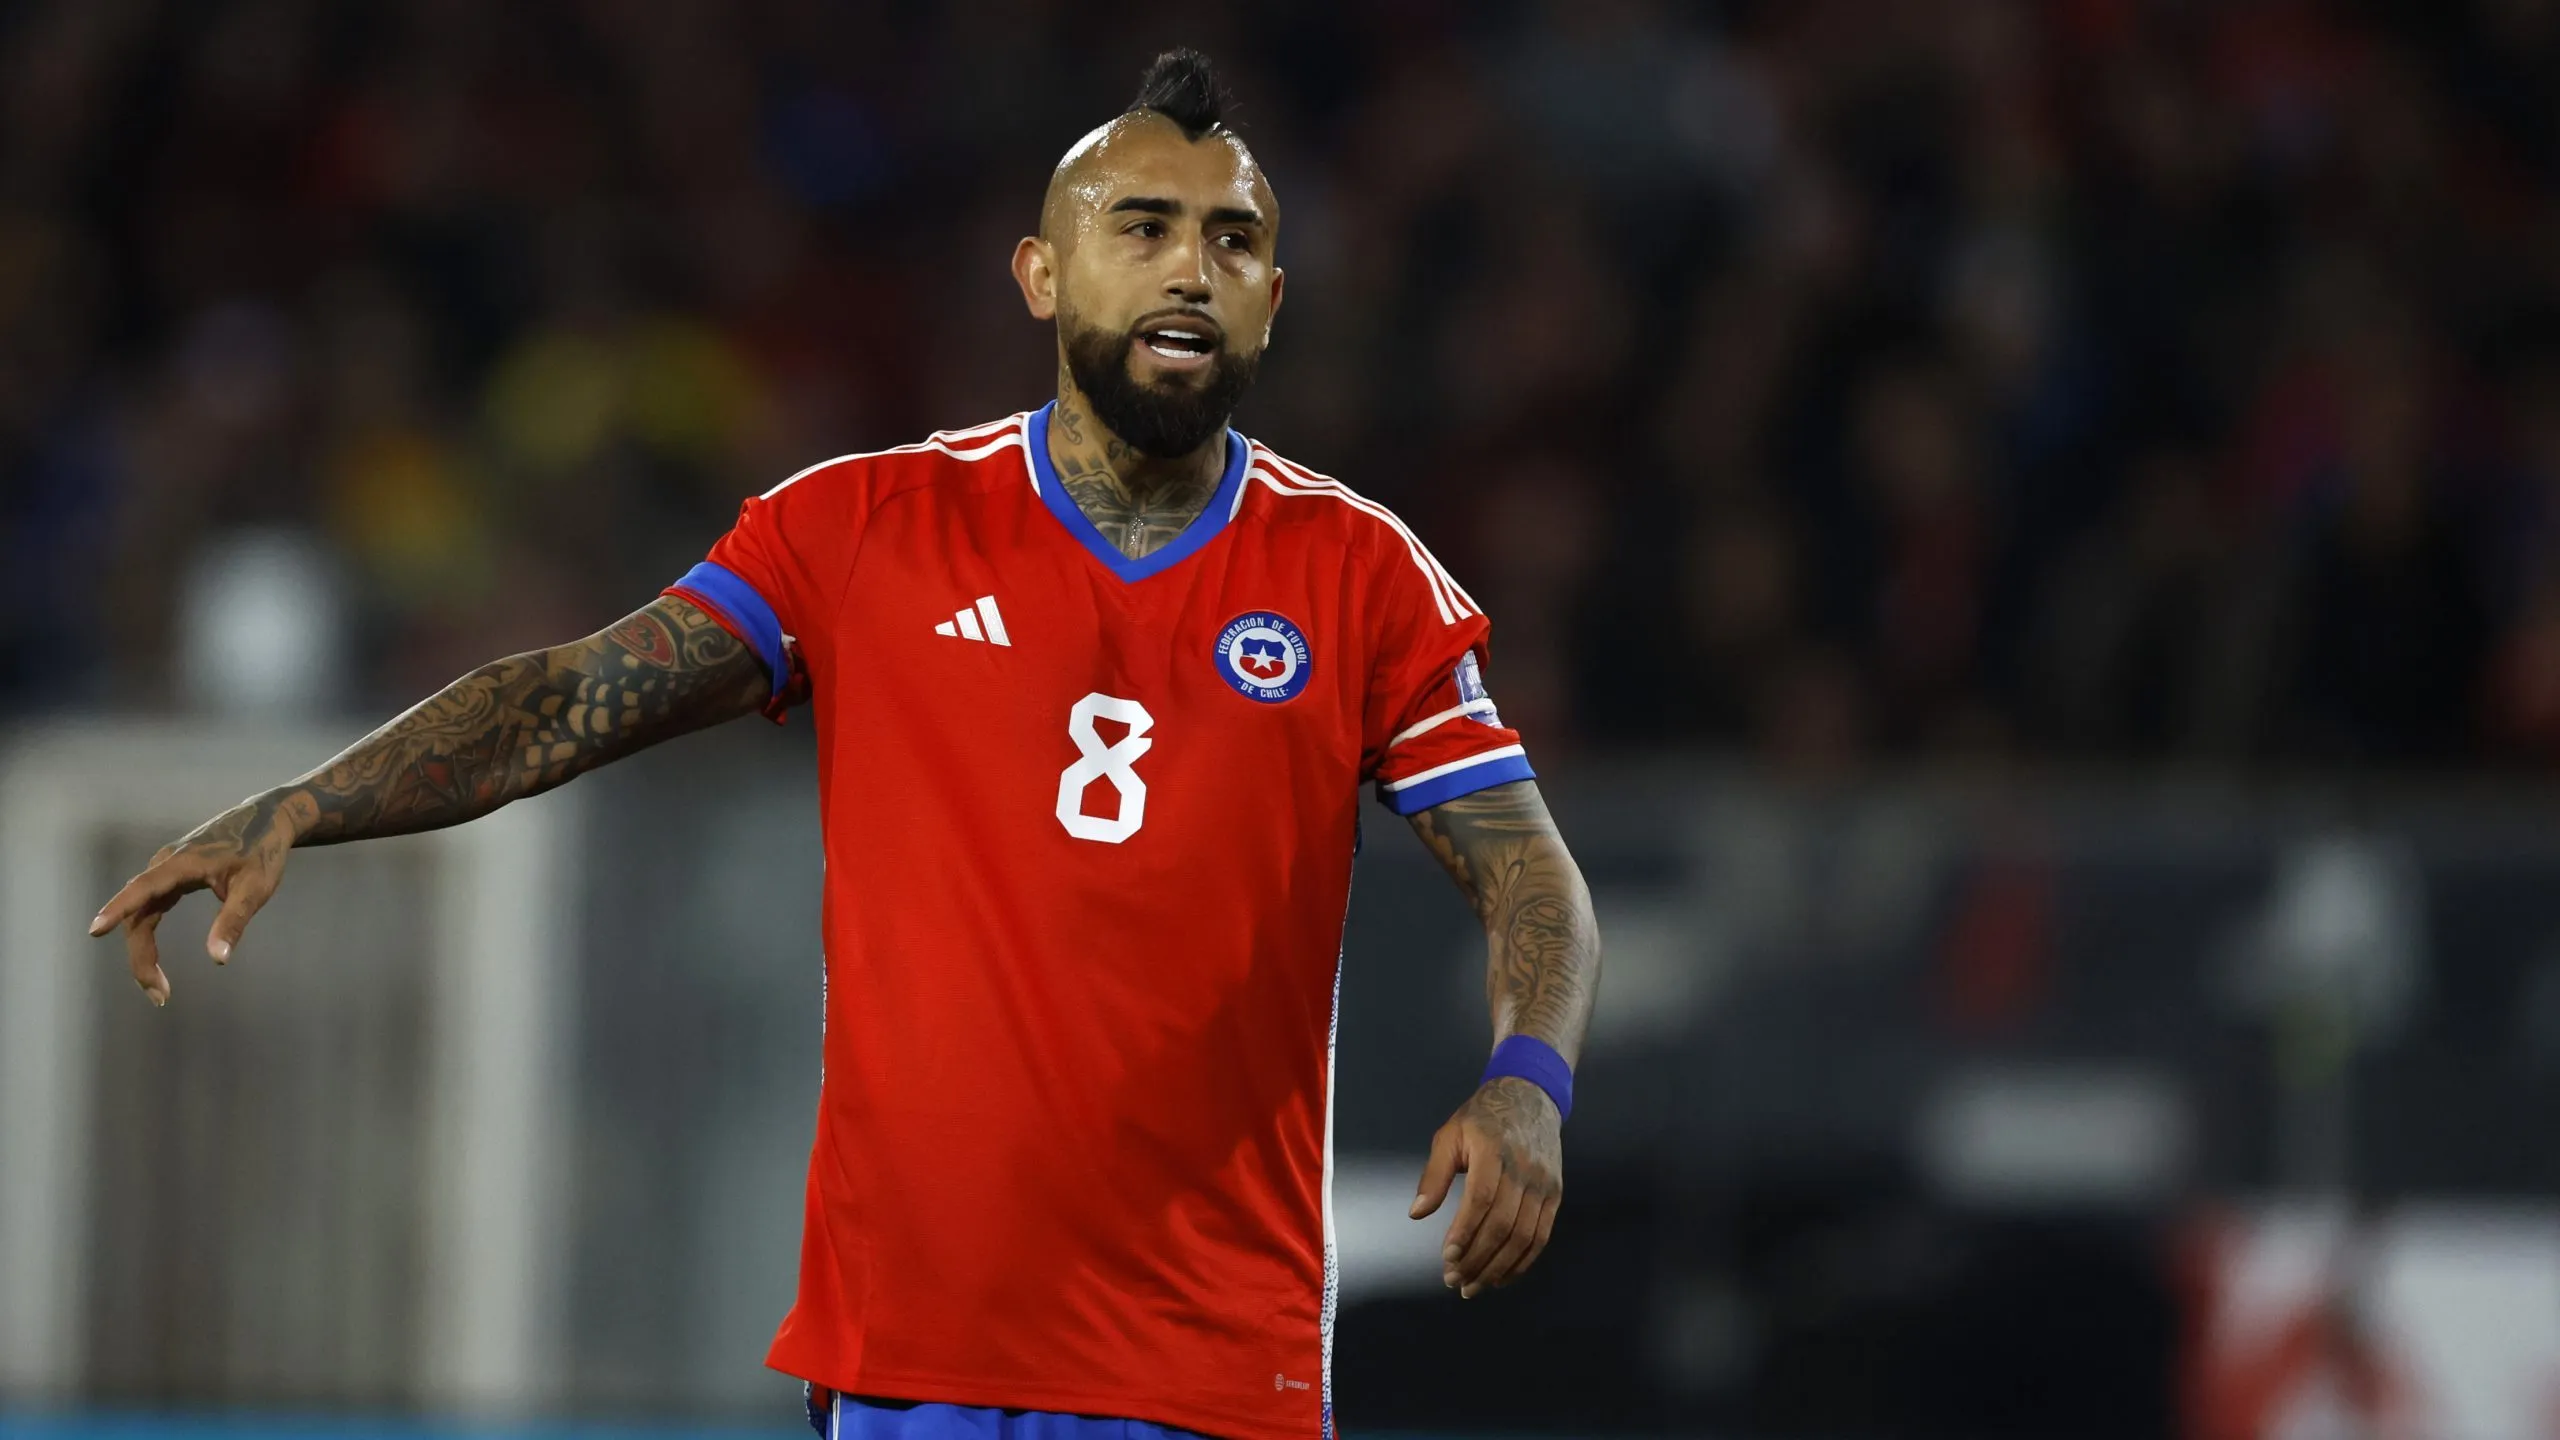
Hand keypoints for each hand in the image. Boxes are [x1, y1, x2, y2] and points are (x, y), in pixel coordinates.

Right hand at [87, 791, 301, 1004]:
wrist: (269, 819)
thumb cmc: (264, 851)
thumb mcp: (255, 888)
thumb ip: (233, 921)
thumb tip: (217, 959)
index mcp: (182, 863)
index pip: (142, 889)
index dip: (118, 909)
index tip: (95, 929)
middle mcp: (166, 864)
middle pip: (139, 913)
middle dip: (142, 956)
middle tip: (159, 993)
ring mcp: (167, 870)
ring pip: (142, 913)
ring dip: (143, 950)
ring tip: (158, 987)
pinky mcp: (172, 877)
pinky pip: (150, 908)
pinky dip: (149, 934)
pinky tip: (153, 959)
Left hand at [1409, 1076, 1562, 1298]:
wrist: (1531, 1097)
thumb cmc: (1482, 1117)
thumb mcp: (1450, 1135)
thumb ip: (1434, 1175)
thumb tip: (1417, 1213)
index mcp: (1494, 1152)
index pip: (1481, 1200)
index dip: (1465, 1233)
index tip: (1446, 1258)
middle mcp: (1524, 1171)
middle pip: (1503, 1225)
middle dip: (1477, 1259)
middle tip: (1454, 1280)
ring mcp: (1544, 1185)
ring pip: (1524, 1237)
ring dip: (1498, 1268)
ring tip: (1473, 1286)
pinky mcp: (1555, 1195)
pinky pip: (1541, 1236)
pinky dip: (1522, 1262)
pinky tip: (1501, 1276)